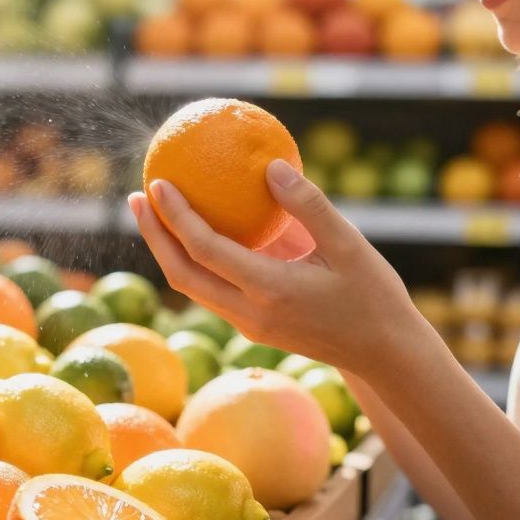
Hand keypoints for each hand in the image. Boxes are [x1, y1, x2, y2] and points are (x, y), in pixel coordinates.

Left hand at [129, 159, 427, 377]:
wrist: (382, 353)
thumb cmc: (373, 294)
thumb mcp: (349, 244)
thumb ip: (308, 205)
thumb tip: (269, 165)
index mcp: (270, 290)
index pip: (206, 251)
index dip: (176, 217)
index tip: (158, 184)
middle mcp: (250, 312)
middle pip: (181, 275)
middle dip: (154, 236)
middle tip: (137, 197)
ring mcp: (248, 324)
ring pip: (192, 287)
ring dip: (168, 251)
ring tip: (154, 212)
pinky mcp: (252, 326)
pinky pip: (211, 290)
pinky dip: (194, 261)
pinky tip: (196, 232)